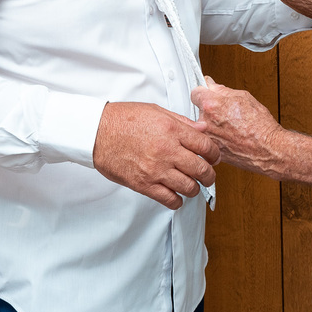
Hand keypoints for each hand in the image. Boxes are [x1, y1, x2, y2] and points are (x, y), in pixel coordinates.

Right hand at [92, 102, 219, 208]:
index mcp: (172, 130)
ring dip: (194, 188)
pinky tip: (175, 195)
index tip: (214, 157)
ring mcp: (156, 169)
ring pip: (189, 187)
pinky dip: (177, 200)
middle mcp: (167, 150)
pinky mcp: (144, 184)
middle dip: (209, 175)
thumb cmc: (123, 119)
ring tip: (191, 185)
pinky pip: (169, 199)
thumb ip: (181, 122)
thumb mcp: (156, 111)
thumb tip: (202, 130)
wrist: (96, 132)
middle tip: (208, 176)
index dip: (214, 154)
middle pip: (201, 169)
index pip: (206, 146)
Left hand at [190, 78, 286, 177]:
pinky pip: (210, 138)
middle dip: (210, 109)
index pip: (195, 92)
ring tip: (231, 127)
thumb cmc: (261, 126)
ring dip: (213, 124)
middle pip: (200, 110)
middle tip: (227, 113)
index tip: (208, 94)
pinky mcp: (211, 150)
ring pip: (204, 125)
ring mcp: (207, 137)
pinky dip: (218, 137)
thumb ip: (223, 90)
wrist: (269, 150)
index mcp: (211, 105)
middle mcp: (205, 122)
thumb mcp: (244, 97)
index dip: (204, 93)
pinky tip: (231, 137)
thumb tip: (212, 85)